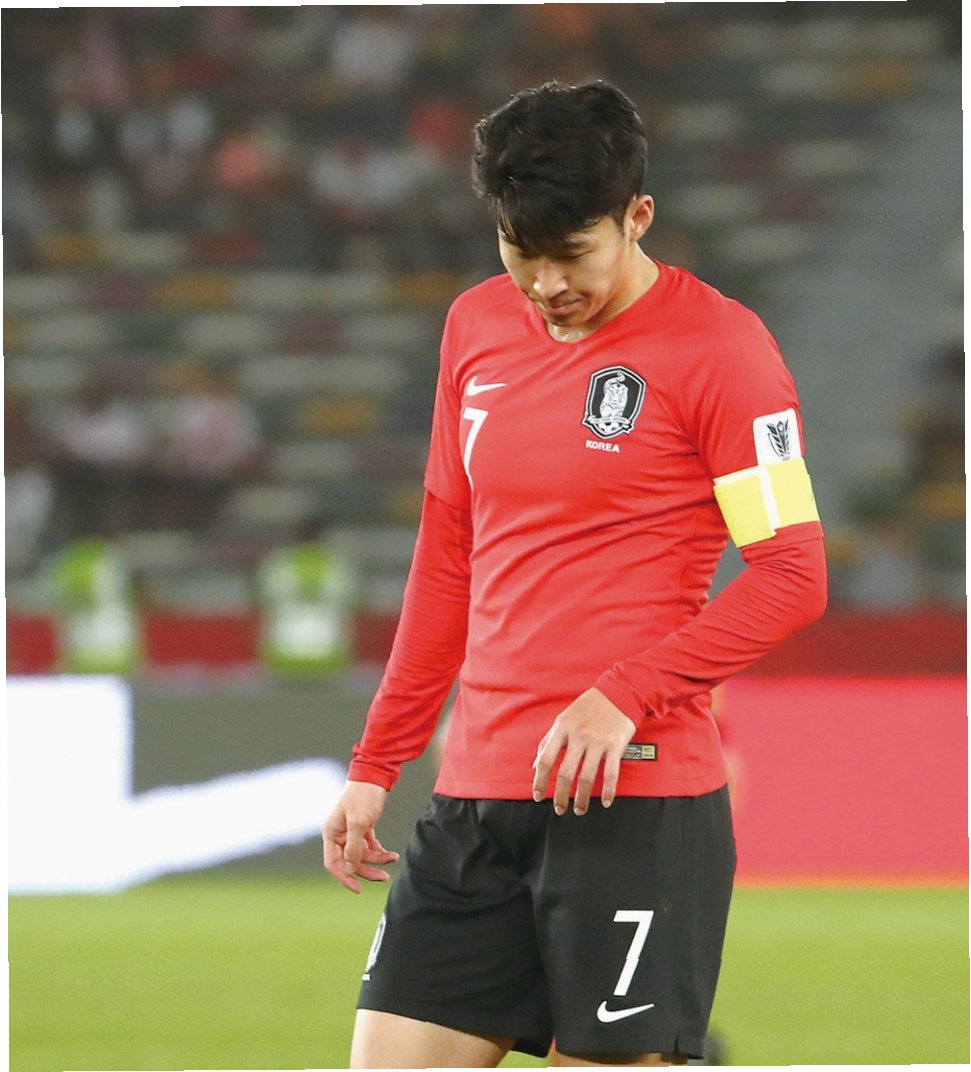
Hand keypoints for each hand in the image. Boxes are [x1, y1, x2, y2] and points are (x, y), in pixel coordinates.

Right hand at [322, 780, 398, 893]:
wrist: (376, 774)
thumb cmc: (364, 795)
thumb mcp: (359, 823)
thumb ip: (353, 848)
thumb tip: (348, 869)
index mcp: (331, 832)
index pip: (333, 863)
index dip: (344, 877)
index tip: (358, 889)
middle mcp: (339, 833)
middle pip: (350, 861)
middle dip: (367, 870)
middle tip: (384, 877)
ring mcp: (350, 830)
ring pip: (361, 854)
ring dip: (377, 859)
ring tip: (393, 858)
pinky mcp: (362, 825)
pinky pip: (368, 845)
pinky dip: (378, 850)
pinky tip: (389, 853)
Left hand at [532, 688, 636, 815]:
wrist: (618, 693)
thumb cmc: (588, 707)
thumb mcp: (563, 718)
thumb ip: (548, 741)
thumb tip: (535, 765)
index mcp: (562, 728)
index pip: (546, 759)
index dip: (540, 781)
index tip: (538, 796)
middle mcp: (579, 736)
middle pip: (565, 773)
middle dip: (560, 796)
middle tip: (559, 809)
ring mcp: (597, 741)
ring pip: (586, 777)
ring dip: (581, 798)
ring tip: (579, 809)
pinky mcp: (615, 746)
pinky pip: (611, 773)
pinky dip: (608, 791)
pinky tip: (605, 801)